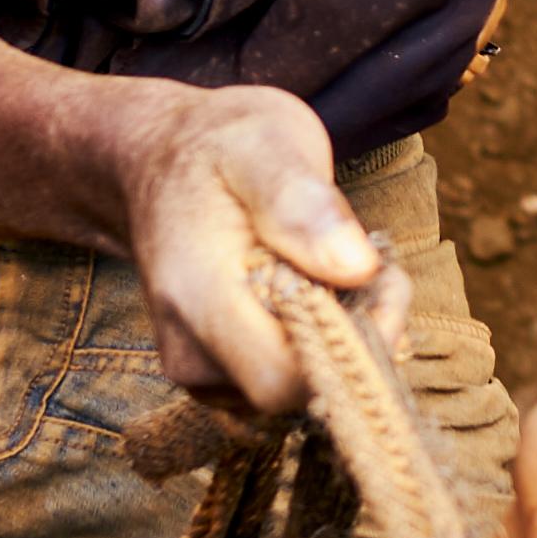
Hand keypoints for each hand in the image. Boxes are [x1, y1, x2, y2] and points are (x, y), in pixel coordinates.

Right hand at [119, 84, 393, 411]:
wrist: (158, 159)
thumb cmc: (218, 145)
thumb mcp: (264, 143)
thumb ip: (302, 203)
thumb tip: (355, 267)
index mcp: (197, 297)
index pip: (282, 379)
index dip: (349, 344)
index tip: (378, 278)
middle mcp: (188, 351)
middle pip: (298, 393)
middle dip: (354, 339)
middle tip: (374, 268)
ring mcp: (199, 372)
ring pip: (297, 392)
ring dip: (340, 339)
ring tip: (339, 267)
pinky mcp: (216, 377)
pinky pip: (285, 384)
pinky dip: (317, 345)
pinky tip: (318, 291)